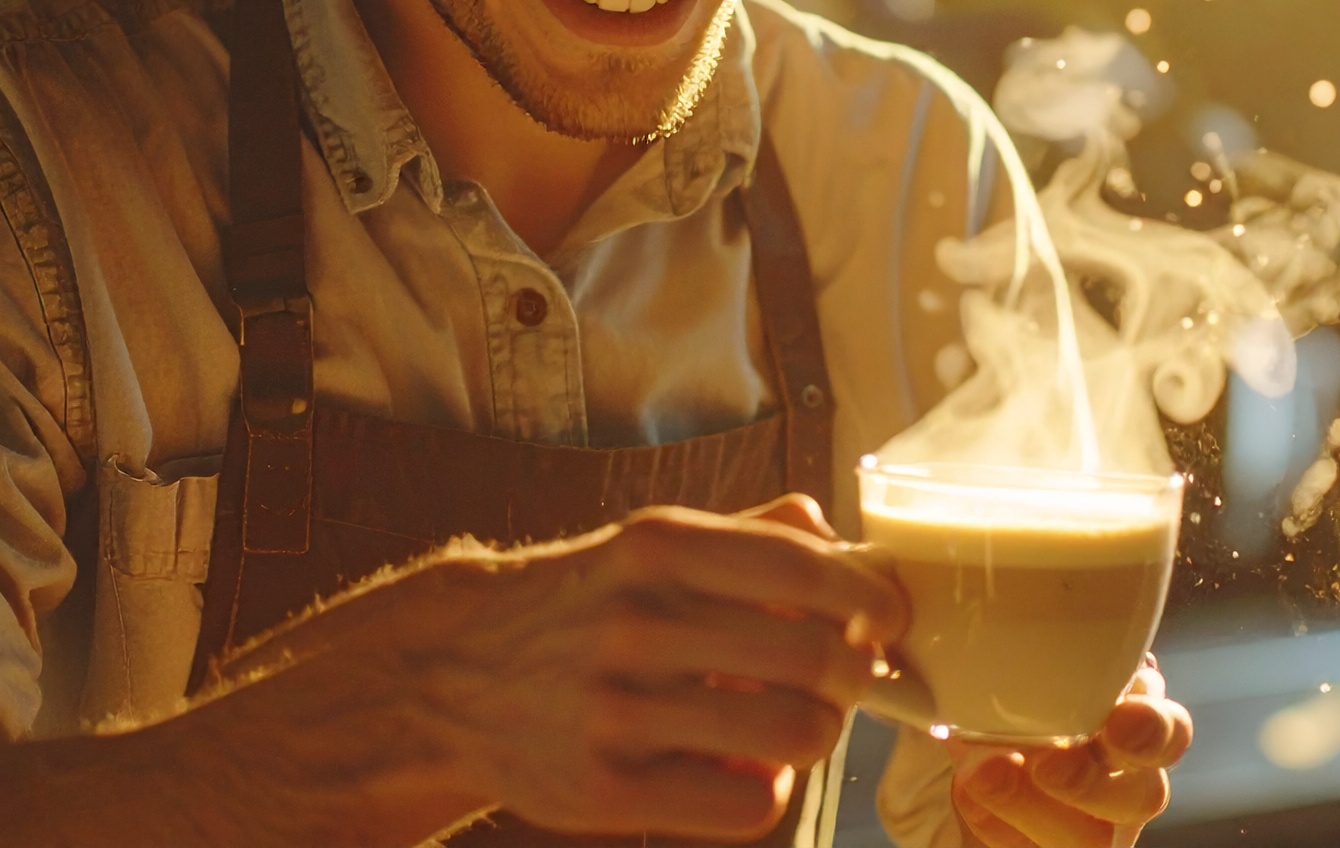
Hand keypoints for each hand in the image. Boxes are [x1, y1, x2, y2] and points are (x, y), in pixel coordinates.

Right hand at [186, 493, 905, 844]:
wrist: (452, 674)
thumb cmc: (582, 605)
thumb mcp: (648, 546)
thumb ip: (748, 537)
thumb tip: (835, 534)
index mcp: (656, 546)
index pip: (804, 566)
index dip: (870, 597)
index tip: (887, 615)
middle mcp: (636, 621)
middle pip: (816, 658)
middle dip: (853, 672)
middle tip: (847, 677)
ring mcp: (618, 711)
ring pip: (793, 734)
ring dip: (817, 733)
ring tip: (798, 721)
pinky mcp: (606, 791)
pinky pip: (747, 804)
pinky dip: (766, 789)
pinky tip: (742, 767)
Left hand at [948, 662, 1191, 847]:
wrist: (971, 745)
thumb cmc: (1008, 690)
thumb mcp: (1021, 656)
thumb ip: (1033, 641)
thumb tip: (1005, 603)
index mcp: (1130, 721)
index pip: (1169, 731)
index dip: (1154, 729)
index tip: (1118, 716)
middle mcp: (1121, 780)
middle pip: (1143, 797)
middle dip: (1093, 783)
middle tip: (1047, 760)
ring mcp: (1088, 825)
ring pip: (1090, 840)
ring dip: (1033, 808)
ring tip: (982, 774)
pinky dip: (995, 825)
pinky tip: (967, 793)